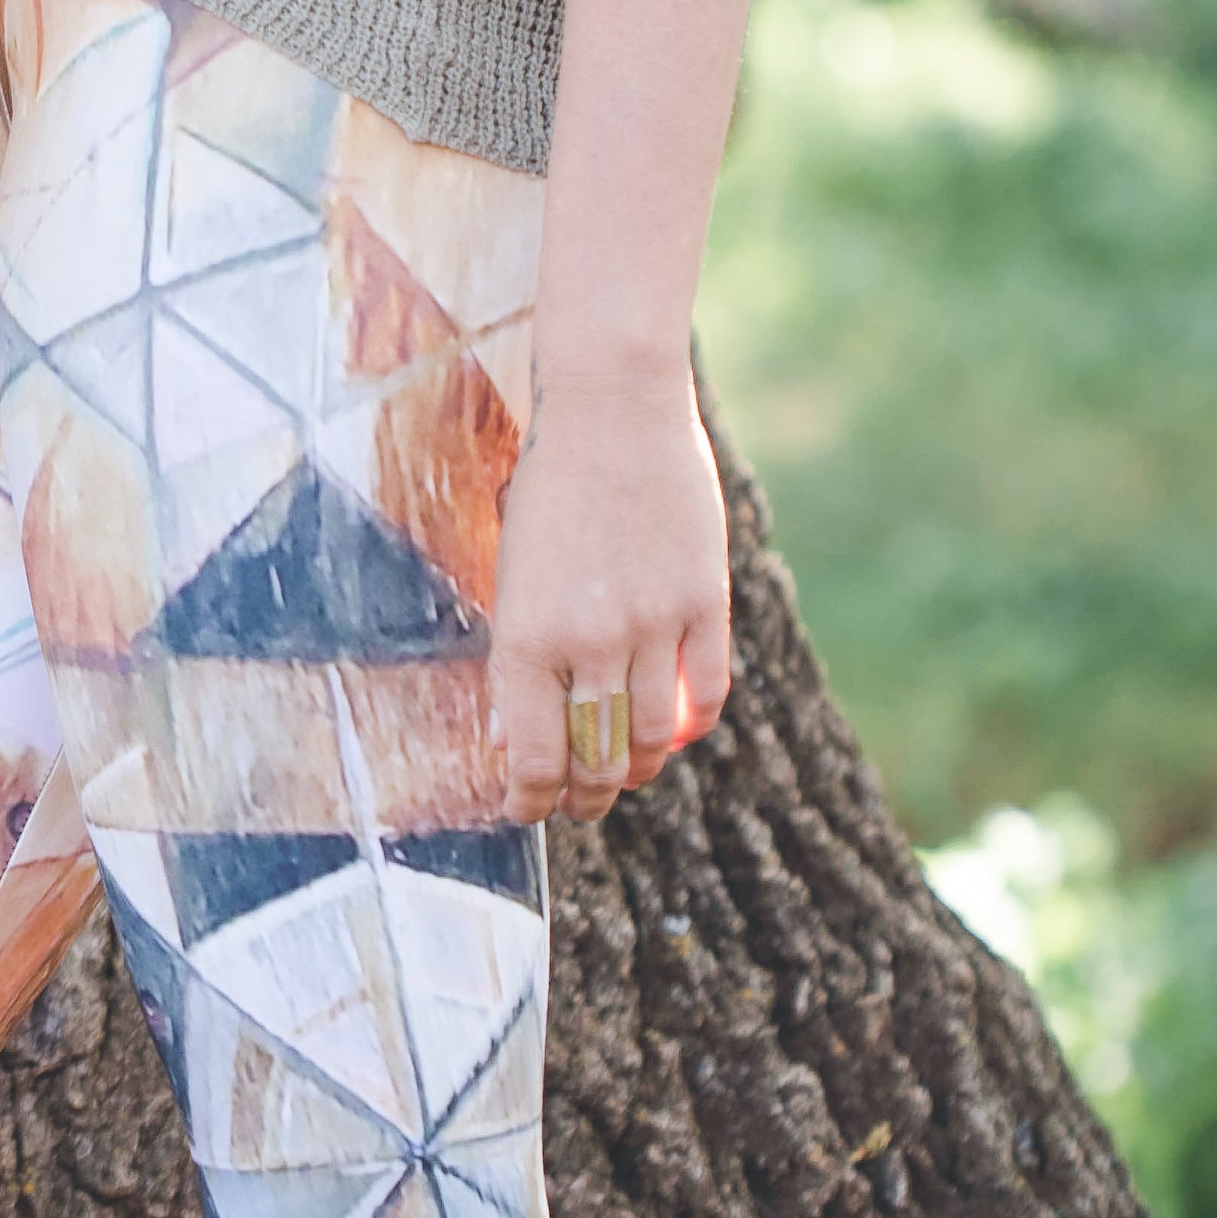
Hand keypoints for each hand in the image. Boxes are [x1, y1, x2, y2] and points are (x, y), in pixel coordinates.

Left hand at [489, 358, 733, 828]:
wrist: (613, 406)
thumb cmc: (548, 481)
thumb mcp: (511, 571)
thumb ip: (518, 654)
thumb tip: (515, 737)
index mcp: (524, 638)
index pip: (534, 759)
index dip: (532, 801)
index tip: (527, 811)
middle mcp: (588, 643)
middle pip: (595, 760)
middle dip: (584, 797)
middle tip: (580, 806)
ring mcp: (652, 626)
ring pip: (650, 737)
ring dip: (636, 769)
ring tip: (626, 775)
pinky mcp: (704, 602)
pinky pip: (705, 693)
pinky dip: (689, 725)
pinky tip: (676, 731)